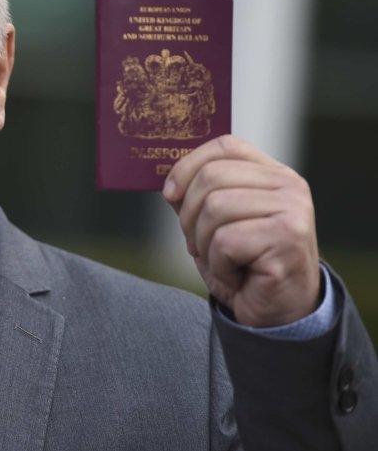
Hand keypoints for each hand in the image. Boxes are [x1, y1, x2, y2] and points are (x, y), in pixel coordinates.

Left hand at [163, 135, 319, 326]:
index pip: (225, 146)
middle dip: (189, 216)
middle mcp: (289, 186)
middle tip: (199, 245)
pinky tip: (237, 275)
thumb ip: (197, 197)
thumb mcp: (214, 225)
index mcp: (273, 175)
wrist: (276, 314)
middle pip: (211, 177)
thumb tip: (168, 183)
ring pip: (215, 208)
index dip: (188, 165)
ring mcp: (293, 210)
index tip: (169, 194)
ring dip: (204, 244)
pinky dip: (219, 264)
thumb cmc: (243, 266)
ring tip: (223, 262)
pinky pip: (225, 241)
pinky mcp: (288, 238)